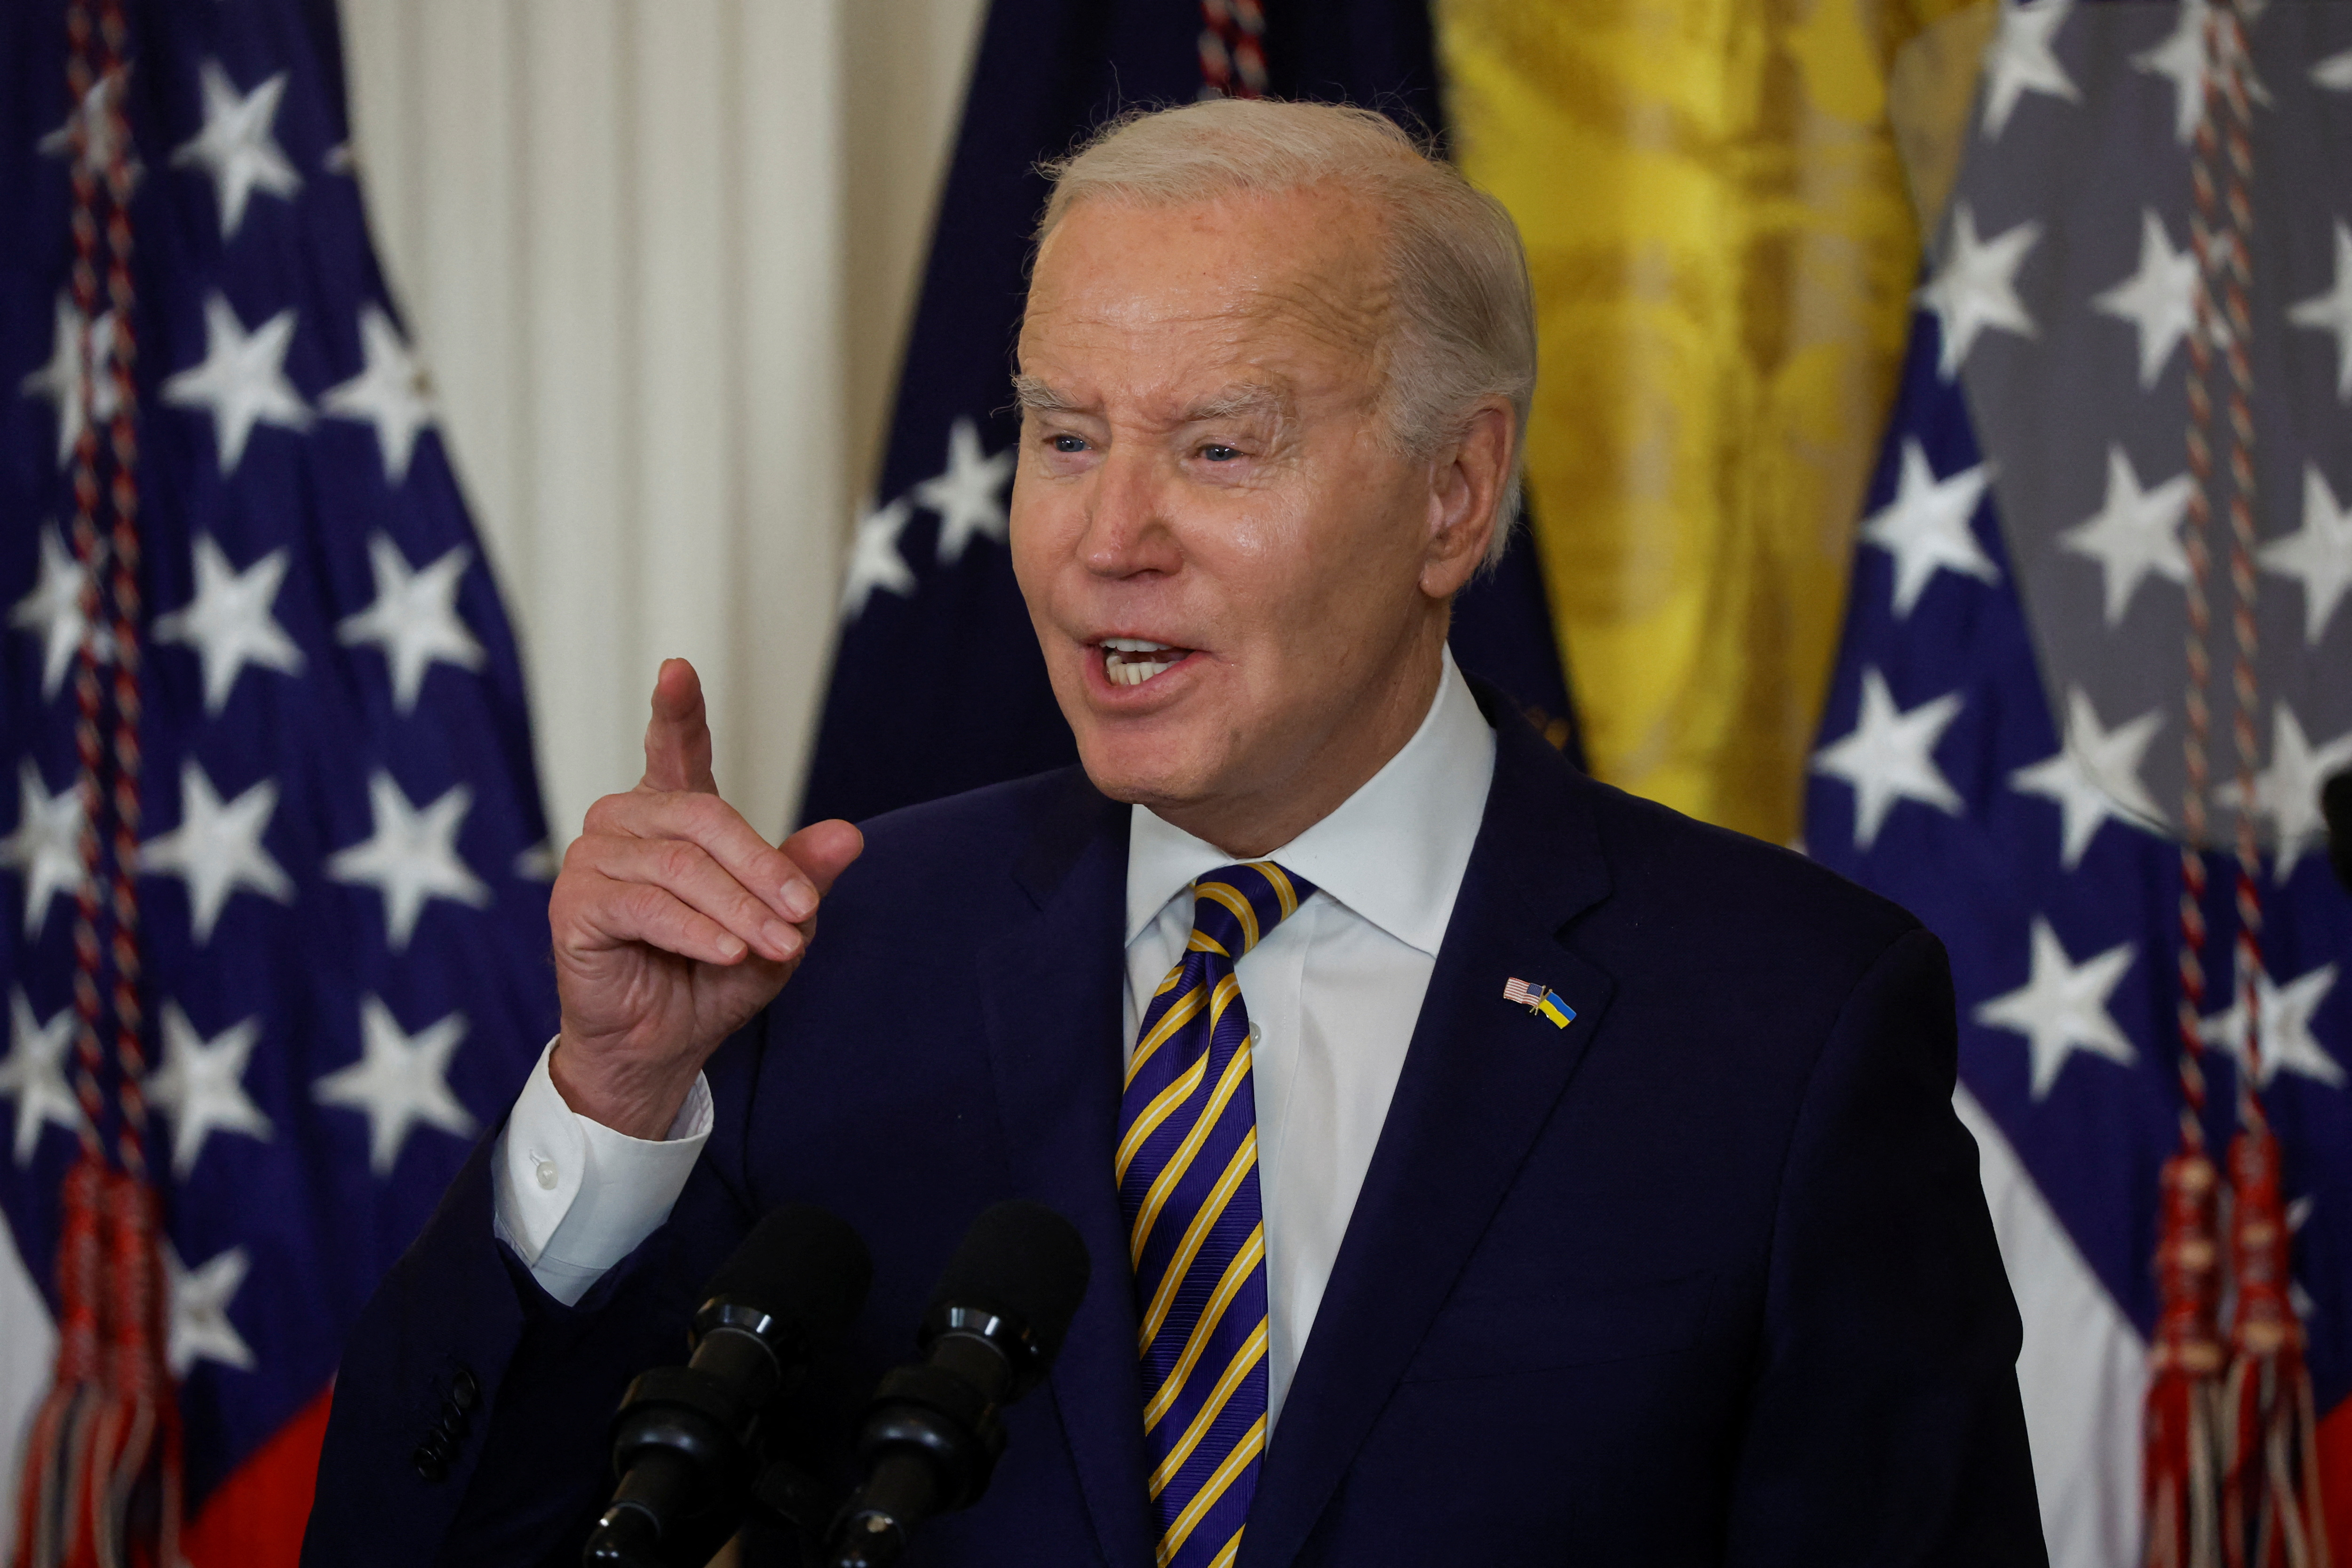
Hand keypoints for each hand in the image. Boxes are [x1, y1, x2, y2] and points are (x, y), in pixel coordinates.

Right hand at [547, 659, 862, 1136]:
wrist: (662, 1047)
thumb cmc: (712, 978)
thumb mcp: (774, 925)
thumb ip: (803, 878)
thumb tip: (850, 835)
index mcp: (672, 817)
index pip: (676, 749)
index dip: (678, 710)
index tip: (678, 669)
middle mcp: (626, 824)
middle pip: (704, 818)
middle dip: (762, 869)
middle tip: (802, 918)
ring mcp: (594, 860)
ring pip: (681, 866)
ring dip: (738, 909)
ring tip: (774, 946)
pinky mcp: (576, 905)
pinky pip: (648, 906)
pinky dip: (698, 930)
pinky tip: (729, 952)